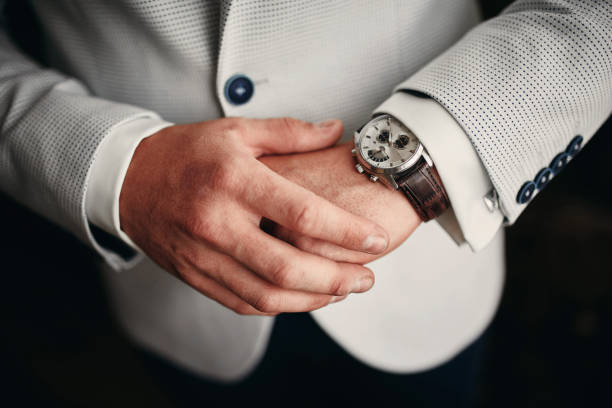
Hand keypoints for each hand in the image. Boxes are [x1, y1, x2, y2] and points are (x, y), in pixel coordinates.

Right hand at [119, 118, 389, 314]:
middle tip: (368, 278)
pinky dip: (281, 307)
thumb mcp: (236, 131)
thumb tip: (337, 130)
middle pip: (287, 268)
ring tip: (345, 291)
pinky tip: (306, 298)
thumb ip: (290, 132)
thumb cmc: (186, 153)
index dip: (346, 231)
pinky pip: (243, 303)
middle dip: (338, 278)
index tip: (377, 239)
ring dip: (314, 300)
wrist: (127, 181)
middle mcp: (217, 223)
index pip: (301, 214)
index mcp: (233, 181)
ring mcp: (202, 255)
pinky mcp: (195, 276)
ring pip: (267, 295)